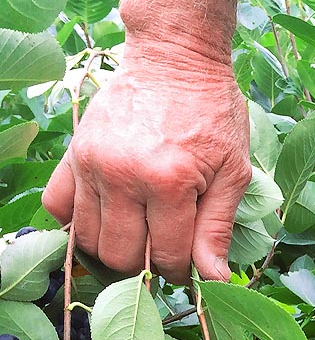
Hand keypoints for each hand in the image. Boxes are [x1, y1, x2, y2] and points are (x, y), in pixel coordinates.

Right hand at [42, 43, 250, 282]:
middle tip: (162, 257)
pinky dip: (75, 223)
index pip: (167, 257)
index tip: (188, 269)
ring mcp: (92, 164)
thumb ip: (217, 228)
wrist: (175, 60)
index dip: (180, 273)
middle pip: (121, 256)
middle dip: (146, 269)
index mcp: (168, 183)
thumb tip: (212, 279)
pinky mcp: (74, 153)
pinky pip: (57, 206)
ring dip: (111, 251)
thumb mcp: (232, 172)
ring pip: (87, 239)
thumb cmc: (213, 115)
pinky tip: (105, 222)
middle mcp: (123, 176)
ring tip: (137, 243)